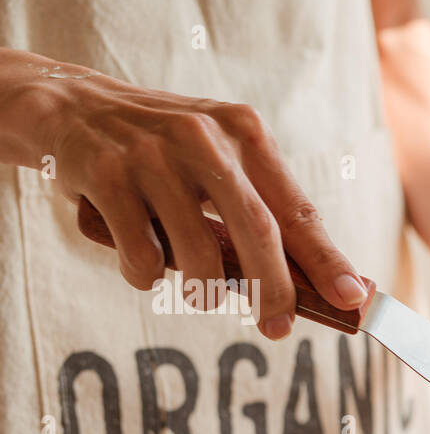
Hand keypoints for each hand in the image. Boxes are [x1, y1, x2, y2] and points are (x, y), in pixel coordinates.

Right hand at [0, 50, 366, 339]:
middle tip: (277, 326)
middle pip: (259, 232)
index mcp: (245, 134)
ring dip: (204, 290)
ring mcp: (153, 155)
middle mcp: (204, 138)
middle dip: (274, 290)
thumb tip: (317, 284)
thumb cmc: (165, 152)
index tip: (353, 298)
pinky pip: (143, 255)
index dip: (327, 260)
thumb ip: (263, 210)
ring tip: (199, 293)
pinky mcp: (107, 175)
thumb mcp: (221, 160)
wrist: (72, 106)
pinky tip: (141, 262)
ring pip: (199, 253)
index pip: (298, 210)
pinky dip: (147, 276)